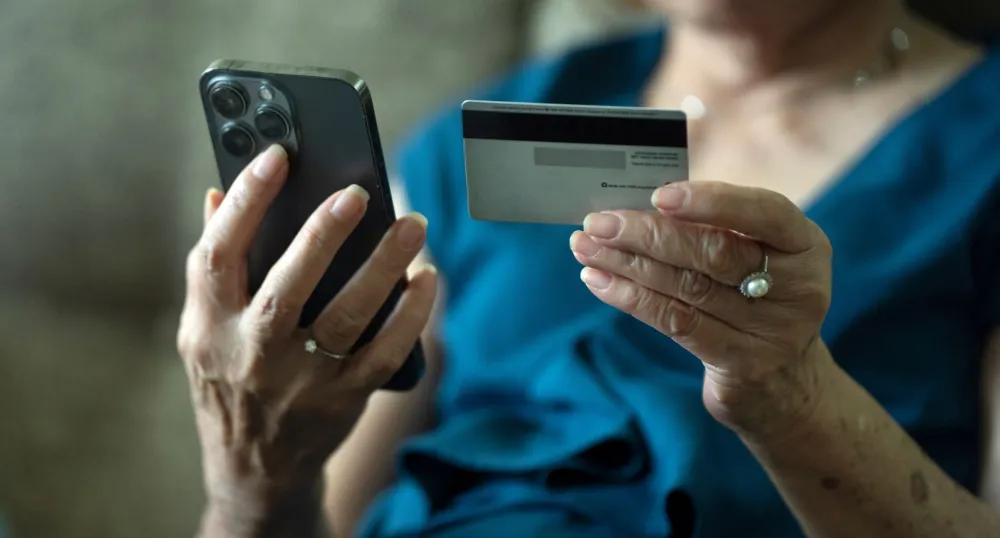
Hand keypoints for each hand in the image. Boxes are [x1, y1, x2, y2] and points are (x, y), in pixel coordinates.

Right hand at [177, 145, 436, 535]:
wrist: (255, 469)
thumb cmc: (229, 380)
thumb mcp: (201, 329)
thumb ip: (212, 266)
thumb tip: (219, 193)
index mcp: (209, 325)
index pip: (218, 253)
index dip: (245, 202)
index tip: (277, 155)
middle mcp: (252, 351)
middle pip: (288, 285)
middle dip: (322, 235)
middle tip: (357, 192)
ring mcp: (301, 379)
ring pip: (348, 316)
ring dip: (384, 267)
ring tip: (414, 224)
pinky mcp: (344, 398)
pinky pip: (386, 352)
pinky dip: (411, 315)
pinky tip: (428, 279)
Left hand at [569, 181, 832, 437]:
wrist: (786, 381)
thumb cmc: (757, 297)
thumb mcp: (758, 257)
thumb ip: (716, 228)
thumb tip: (637, 203)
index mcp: (806, 245)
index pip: (765, 213)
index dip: (711, 202)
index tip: (659, 195)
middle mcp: (798, 287)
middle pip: (713, 253)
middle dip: (647, 233)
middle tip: (598, 222)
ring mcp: (771, 331)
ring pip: (686, 288)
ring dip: (627, 264)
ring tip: (585, 247)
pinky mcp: (740, 364)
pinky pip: (675, 322)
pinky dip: (631, 297)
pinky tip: (599, 280)